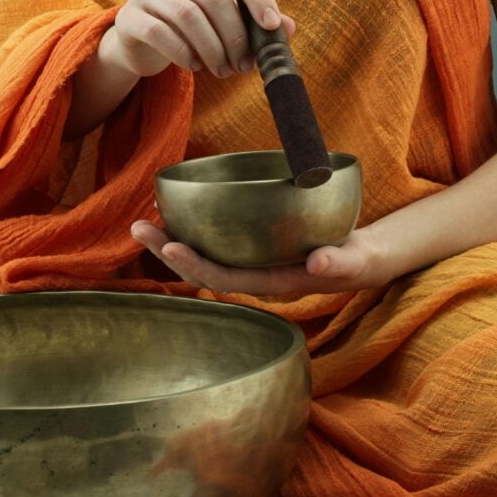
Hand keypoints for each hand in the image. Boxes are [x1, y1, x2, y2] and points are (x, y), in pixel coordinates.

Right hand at [108, 0, 296, 78]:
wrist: (138, 42)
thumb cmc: (187, 27)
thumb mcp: (220, 20)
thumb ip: (252, 20)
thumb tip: (289, 28)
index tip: (271, 26)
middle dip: (235, 36)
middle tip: (244, 65)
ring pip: (189, 16)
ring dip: (212, 49)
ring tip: (223, 71)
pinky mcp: (129, 17)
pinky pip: (161, 34)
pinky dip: (184, 54)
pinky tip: (195, 67)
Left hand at [129, 220, 393, 294]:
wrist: (359, 260)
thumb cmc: (355, 260)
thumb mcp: (355, 262)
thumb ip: (340, 264)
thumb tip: (318, 262)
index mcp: (272, 283)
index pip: (225, 278)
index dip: (196, 265)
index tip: (170, 246)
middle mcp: (253, 276)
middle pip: (201, 270)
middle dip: (168, 251)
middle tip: (137, 227)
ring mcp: (248, 265)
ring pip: (202, 258)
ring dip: (170, 242)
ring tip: (141, 223)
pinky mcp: (249, 250)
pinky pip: (212, 244)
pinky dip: (190, 230)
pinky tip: (172, 213)